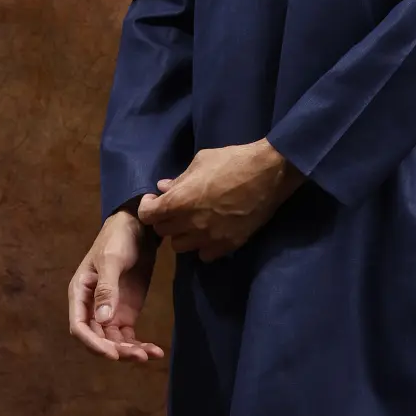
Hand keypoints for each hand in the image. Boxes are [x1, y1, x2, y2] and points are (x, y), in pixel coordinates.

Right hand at [67, 210, 164, 362]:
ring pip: (114, 342)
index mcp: (80, 294)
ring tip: (151, 354)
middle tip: (140, 356)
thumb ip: (106, 289)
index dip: (93, 344)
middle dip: (116, 351)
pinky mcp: (125, 314)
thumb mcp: (112, 260)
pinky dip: (140, 346)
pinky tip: (156, 351)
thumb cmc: (118, 239)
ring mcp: (109, 312)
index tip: (112, 354)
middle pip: (98, 339)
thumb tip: (102, 319)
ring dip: (130, 352)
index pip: (79, 327)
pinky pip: (128, 337)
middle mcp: (91, 307)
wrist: (139, 229)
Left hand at [138, 139, 305, 260]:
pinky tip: (210, 233)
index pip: (147, 215)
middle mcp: (190, 224)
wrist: (268, 174)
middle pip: (163, 232)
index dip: (148, 207)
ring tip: (193, 224)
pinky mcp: (227, 245)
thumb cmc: (232, 161)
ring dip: (182, 235)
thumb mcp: (200, 162)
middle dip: (165, 219)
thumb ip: (179, 179)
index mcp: (179, 201)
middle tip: (176, 210)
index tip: (155, 201)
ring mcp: (209, 237)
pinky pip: (204, 255)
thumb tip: (164, 188)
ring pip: (180, 247)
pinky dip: (203, 246)